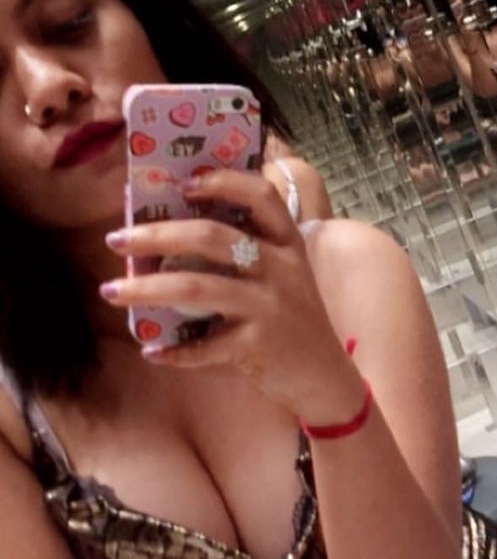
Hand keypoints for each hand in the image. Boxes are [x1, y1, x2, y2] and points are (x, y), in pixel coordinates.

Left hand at [99, 166, 363, 427]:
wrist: (323, 376)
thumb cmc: (291, 319)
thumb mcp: (284, 276)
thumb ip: (248, 251)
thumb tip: (172, 230)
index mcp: (287, 245)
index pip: (262, 197)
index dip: (223, 182)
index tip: (183, 184)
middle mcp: (281, 270)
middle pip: (212, 237)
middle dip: (156, 235)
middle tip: (117, 239)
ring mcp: (269, 307)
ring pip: (196, 287)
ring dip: (146, 288)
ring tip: (112, 290)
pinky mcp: (257, 345)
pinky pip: (204, 346)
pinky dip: (174, 351)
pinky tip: (152, 351)